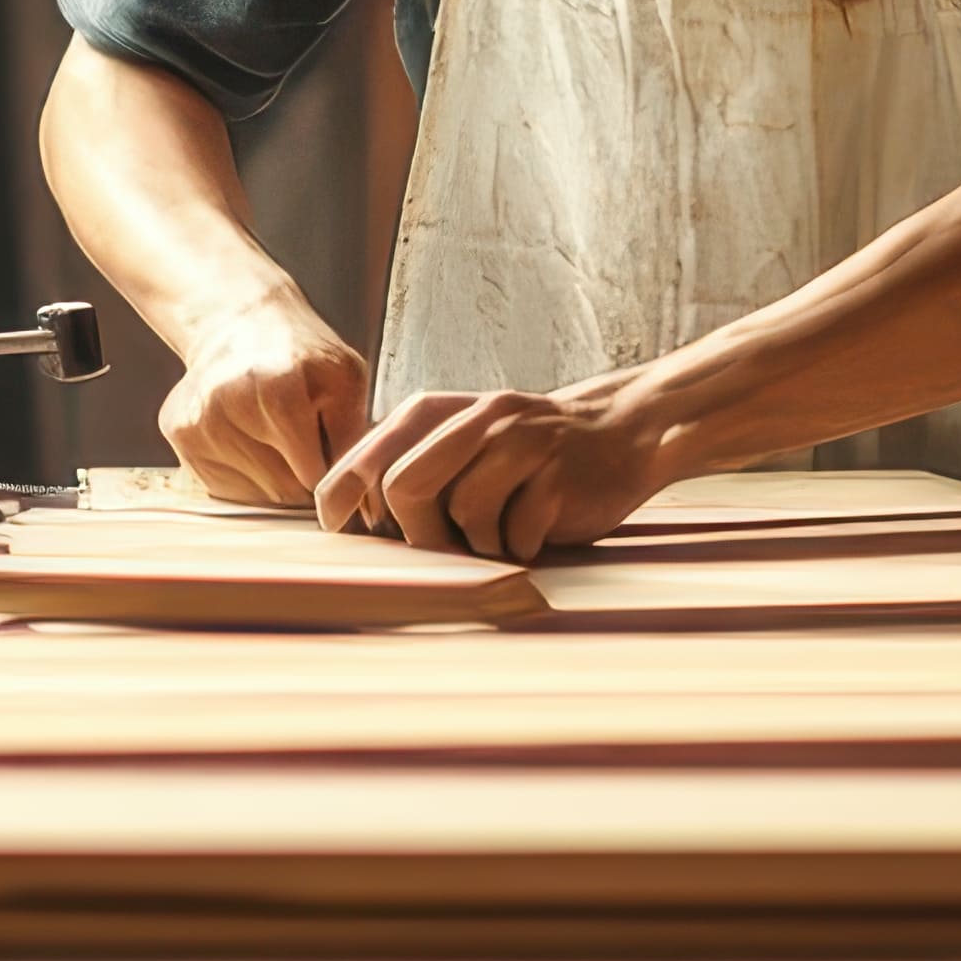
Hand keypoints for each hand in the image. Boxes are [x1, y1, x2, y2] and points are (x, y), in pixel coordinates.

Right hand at [156, 301, 371, 507]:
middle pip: (284, 491)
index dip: (332, 477)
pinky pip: (225, 489)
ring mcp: (199, 422)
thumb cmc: (301, 353)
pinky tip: (250, 440)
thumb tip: (363, 504)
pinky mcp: (179, 434)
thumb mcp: (346, 381)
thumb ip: (355, 440)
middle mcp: (229, 406)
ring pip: (255, 495)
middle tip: (307, 443)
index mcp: (279, 392)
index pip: (315, 478)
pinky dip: (246, 476)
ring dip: (275, 478)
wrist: (240, 321)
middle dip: (304, 479)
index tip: (336, 462)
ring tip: (277, 437)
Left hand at [319, 382, 683, 561]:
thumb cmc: (526, 452)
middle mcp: (481, 419)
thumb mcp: (463, 442)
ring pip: (464, 513)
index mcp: (445, 410)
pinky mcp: (559, 478)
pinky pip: (516, 533)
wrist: (623, 431)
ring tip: (499, 537)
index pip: (373, 452)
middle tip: (436, 550)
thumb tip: (352, 520)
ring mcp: (523, 445)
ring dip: (476, 543)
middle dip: (413, 533)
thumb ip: (413, 464)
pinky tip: (533, 534)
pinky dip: (519, 547)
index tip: (337, 527)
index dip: (344, 493)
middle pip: (406, 484)